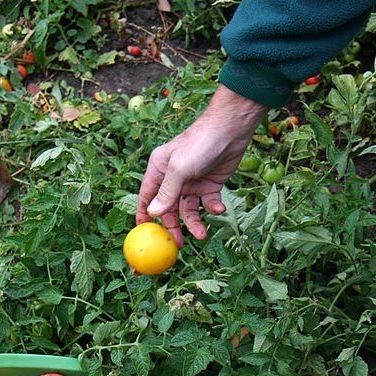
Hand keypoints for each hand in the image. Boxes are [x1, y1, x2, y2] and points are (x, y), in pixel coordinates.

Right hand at [137, 85, 267, 246]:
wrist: (230, 130)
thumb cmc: (199, 144)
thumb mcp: (179, 169)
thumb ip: (167, 192)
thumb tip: (153, 213)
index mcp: (159, 170)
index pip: (147, 197)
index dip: (145, 216)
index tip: (146, 236)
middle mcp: (173, 178)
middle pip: (168, 209)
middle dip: (173, 227)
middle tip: (177, 245)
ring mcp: (192, 182)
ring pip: (189, 210)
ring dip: (195, 223)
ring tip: (202, 234)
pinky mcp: (210, 184)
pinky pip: (208, 204)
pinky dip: (212, 209)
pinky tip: (218, 208)